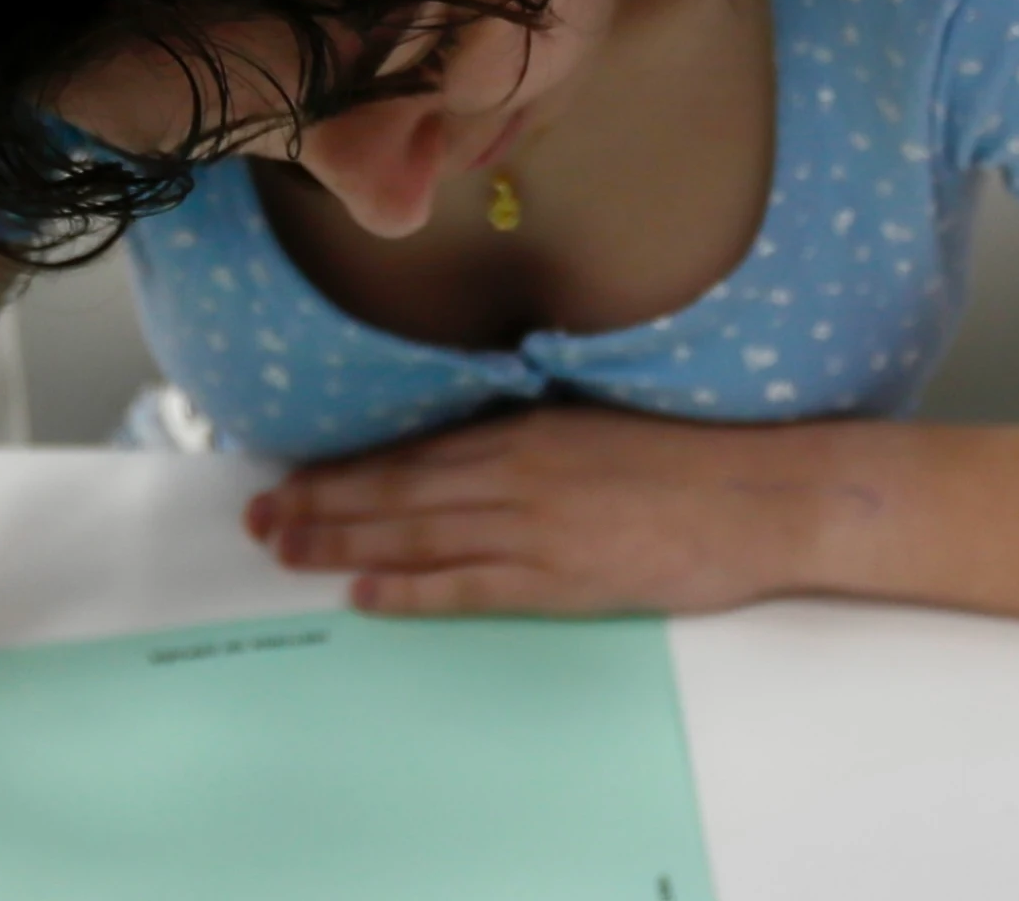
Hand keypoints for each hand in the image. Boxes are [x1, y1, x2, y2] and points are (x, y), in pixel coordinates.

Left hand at [248, 405, 837, 616]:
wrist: (761, 494)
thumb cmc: (692, 456)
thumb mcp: (599, 422)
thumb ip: (535, 433)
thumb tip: (476, 445)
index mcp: (529, 427)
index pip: (415, 449)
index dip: (346, 466)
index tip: (291, 475)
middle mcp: (518, 471)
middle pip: (396, 490)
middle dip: (320, 504)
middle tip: (257, 518)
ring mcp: (535, 527)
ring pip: (415, 535)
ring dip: (342, 544)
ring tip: (284, 552)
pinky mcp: (560, 579)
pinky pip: (466, 588)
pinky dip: (409, 591)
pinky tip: (364, 596)